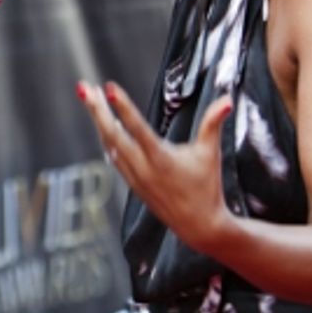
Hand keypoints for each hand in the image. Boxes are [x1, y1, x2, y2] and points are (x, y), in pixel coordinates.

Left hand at [75, 79, 232, 254]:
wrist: (199, 225)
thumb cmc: (206, 186)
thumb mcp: (211, 153)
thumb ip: (213, 123)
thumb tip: (227, 99)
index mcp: (161, 158)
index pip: (137, 127)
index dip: (122, 106)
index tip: (108, 87)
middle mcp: (142, 167)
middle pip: (112, 134)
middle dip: (96, 109)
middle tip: (84, 87)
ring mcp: (133, 176)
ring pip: (108, 143)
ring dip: (98, 120)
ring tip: (88, 95)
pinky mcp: (131, 183)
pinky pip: (112, 156)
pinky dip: (106, 137)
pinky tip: (101, 122)